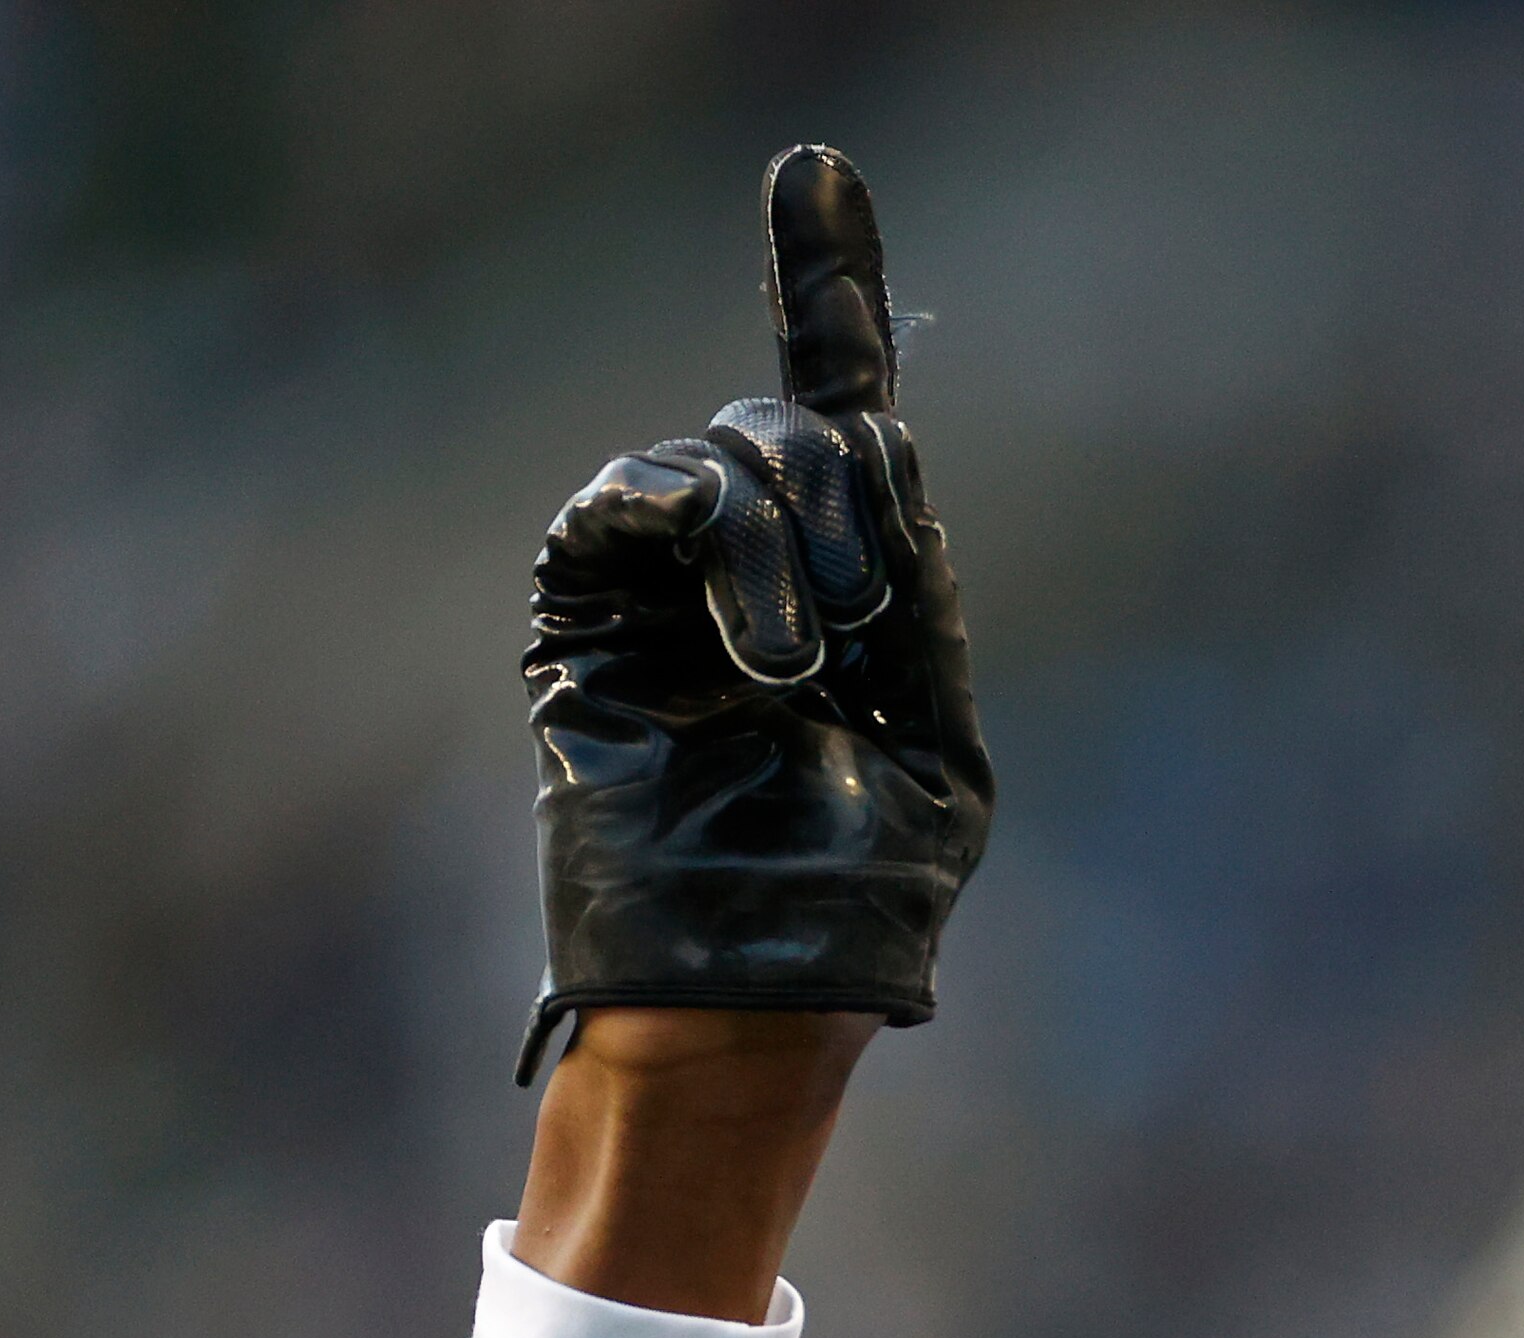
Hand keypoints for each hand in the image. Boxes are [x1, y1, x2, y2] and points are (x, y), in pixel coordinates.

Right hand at [518, 143, 991, 1075]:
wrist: (762, 986)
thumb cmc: (854, 897)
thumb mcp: (937, 740)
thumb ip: (916, 597)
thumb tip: (877, 442)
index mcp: (845, 592)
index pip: (836, 411)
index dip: (825, 286)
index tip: (817, 165)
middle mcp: (748, 568)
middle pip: (802, 425)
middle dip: (855, 500)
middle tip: (868, 623)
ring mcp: (660, 583)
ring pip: (733, 452)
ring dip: (792, 539)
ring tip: (802, 667)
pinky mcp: (587, 603)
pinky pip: (638, 493)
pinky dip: (713, 539)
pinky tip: (758, 645)